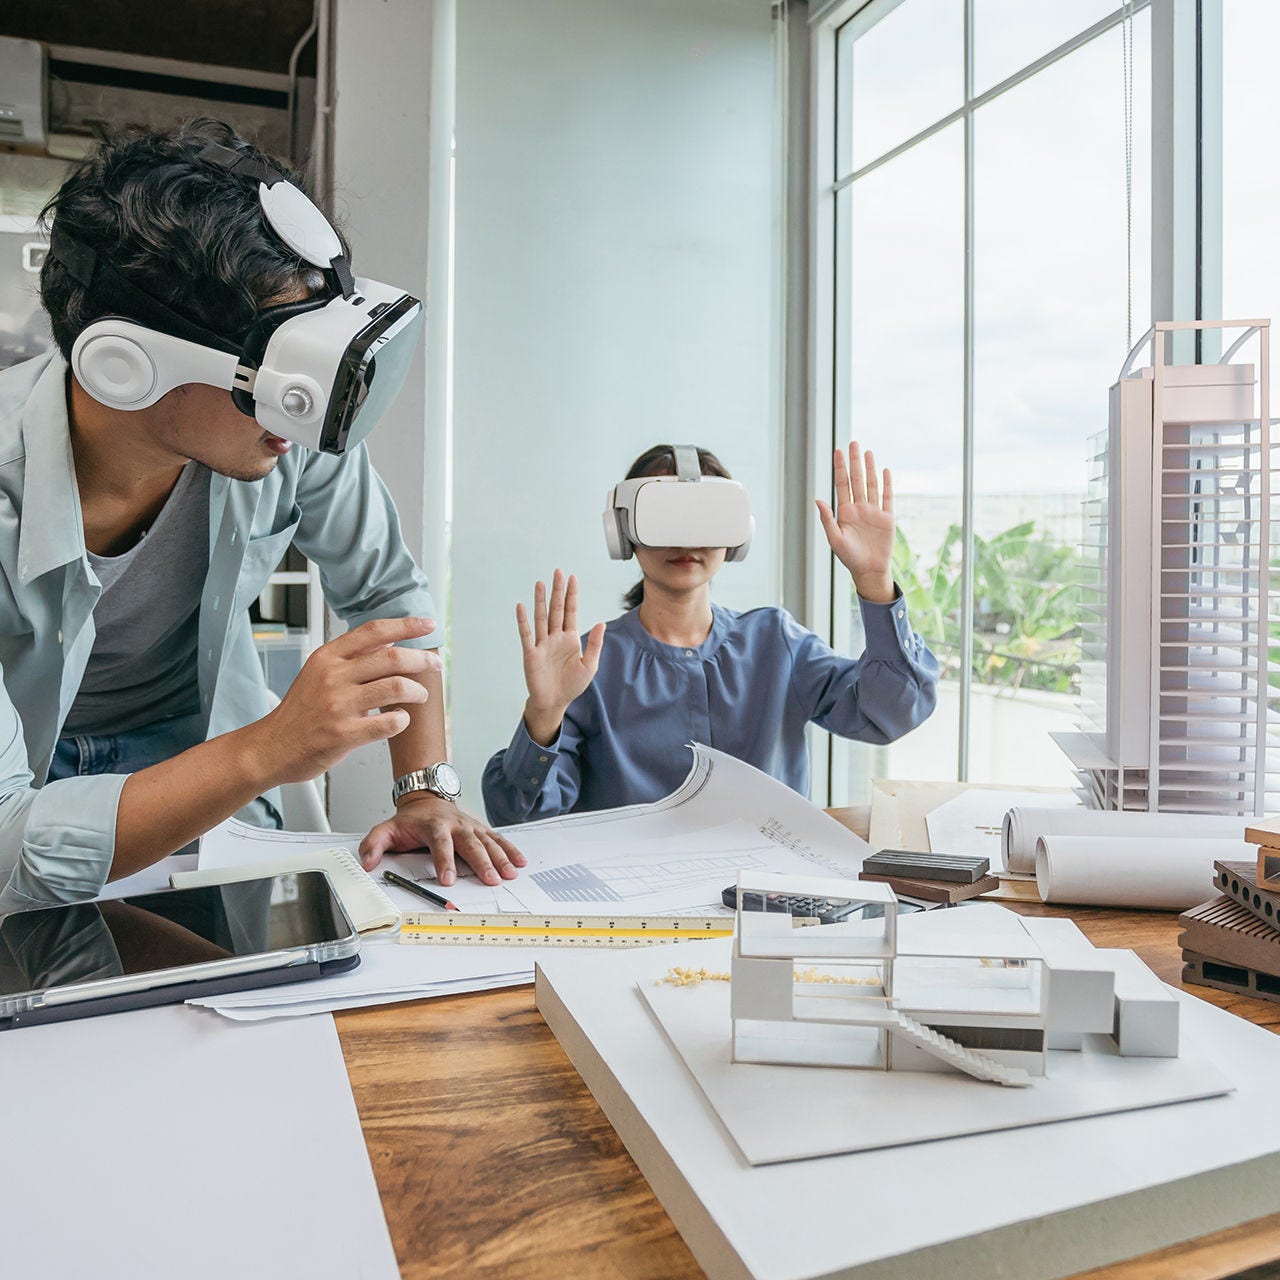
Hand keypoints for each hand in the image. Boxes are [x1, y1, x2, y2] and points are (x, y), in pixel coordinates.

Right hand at [250, 616, 440, 785]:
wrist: (272, 747)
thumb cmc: (299, 712)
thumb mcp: (319, 673)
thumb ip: (352, 657)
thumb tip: (390, 640)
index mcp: (328, 657)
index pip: (373, 631)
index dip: (406, 625)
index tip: (427, 624)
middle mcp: (333, 677)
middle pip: (392, 658)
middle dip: (422, 660)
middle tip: (435, 665)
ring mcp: (338, 705)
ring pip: (396, 687)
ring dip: (417, 691)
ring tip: (419, 696)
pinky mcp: (344, 733)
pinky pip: (388, 722)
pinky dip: (402, 720)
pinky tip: (399, 720)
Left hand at [359, 793, 526, 886]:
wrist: (426, 798)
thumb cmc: (409, 820)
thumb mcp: (386, 829)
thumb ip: (374, 845)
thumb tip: (367, 863)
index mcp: (433, 826)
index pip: (440, 844)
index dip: (444, 861)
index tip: (448, 879)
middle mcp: (456, 825)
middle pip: (470, 844)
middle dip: (481, 862)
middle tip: (490, 880)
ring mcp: (470, 826)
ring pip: (488, 841)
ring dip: (500, 857)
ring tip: (509, 874)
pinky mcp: (480, 829)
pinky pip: (497, 839)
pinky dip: (510, 849)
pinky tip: (520, 862)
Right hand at [518, 569, 605, 745]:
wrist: (555, 702)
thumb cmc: (572, 685)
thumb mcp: (589, 665)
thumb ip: (594, 644)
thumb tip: (601, 623)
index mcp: (570, 638)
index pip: (571, 611)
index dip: (572, 595)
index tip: (573, 578)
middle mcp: (555, 637)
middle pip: (556, 609)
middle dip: (558, 591)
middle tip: (558, 572)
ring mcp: (542, 644)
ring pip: (541, 617)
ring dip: (541, 601)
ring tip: (540, 583)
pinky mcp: (531, 653)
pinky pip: (526, 634)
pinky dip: (523, 621)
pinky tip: (521, 607)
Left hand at [815, 441, 895, 603]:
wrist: (869, 570)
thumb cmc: (849, 558)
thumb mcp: (835, 539)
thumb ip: (827, 519)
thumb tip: (818, 500)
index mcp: (845, 512)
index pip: (842, 484)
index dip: (840, 468)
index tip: (838, 451)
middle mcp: (859, 508)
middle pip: (856, 480)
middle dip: (854, 462)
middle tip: (852, 443)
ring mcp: (873, 511)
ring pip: (871, 484)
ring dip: (869, 468)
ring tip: (867, 452)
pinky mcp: (886, 518)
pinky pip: (887, 497)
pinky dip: (886, 484)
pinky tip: (885, 471)